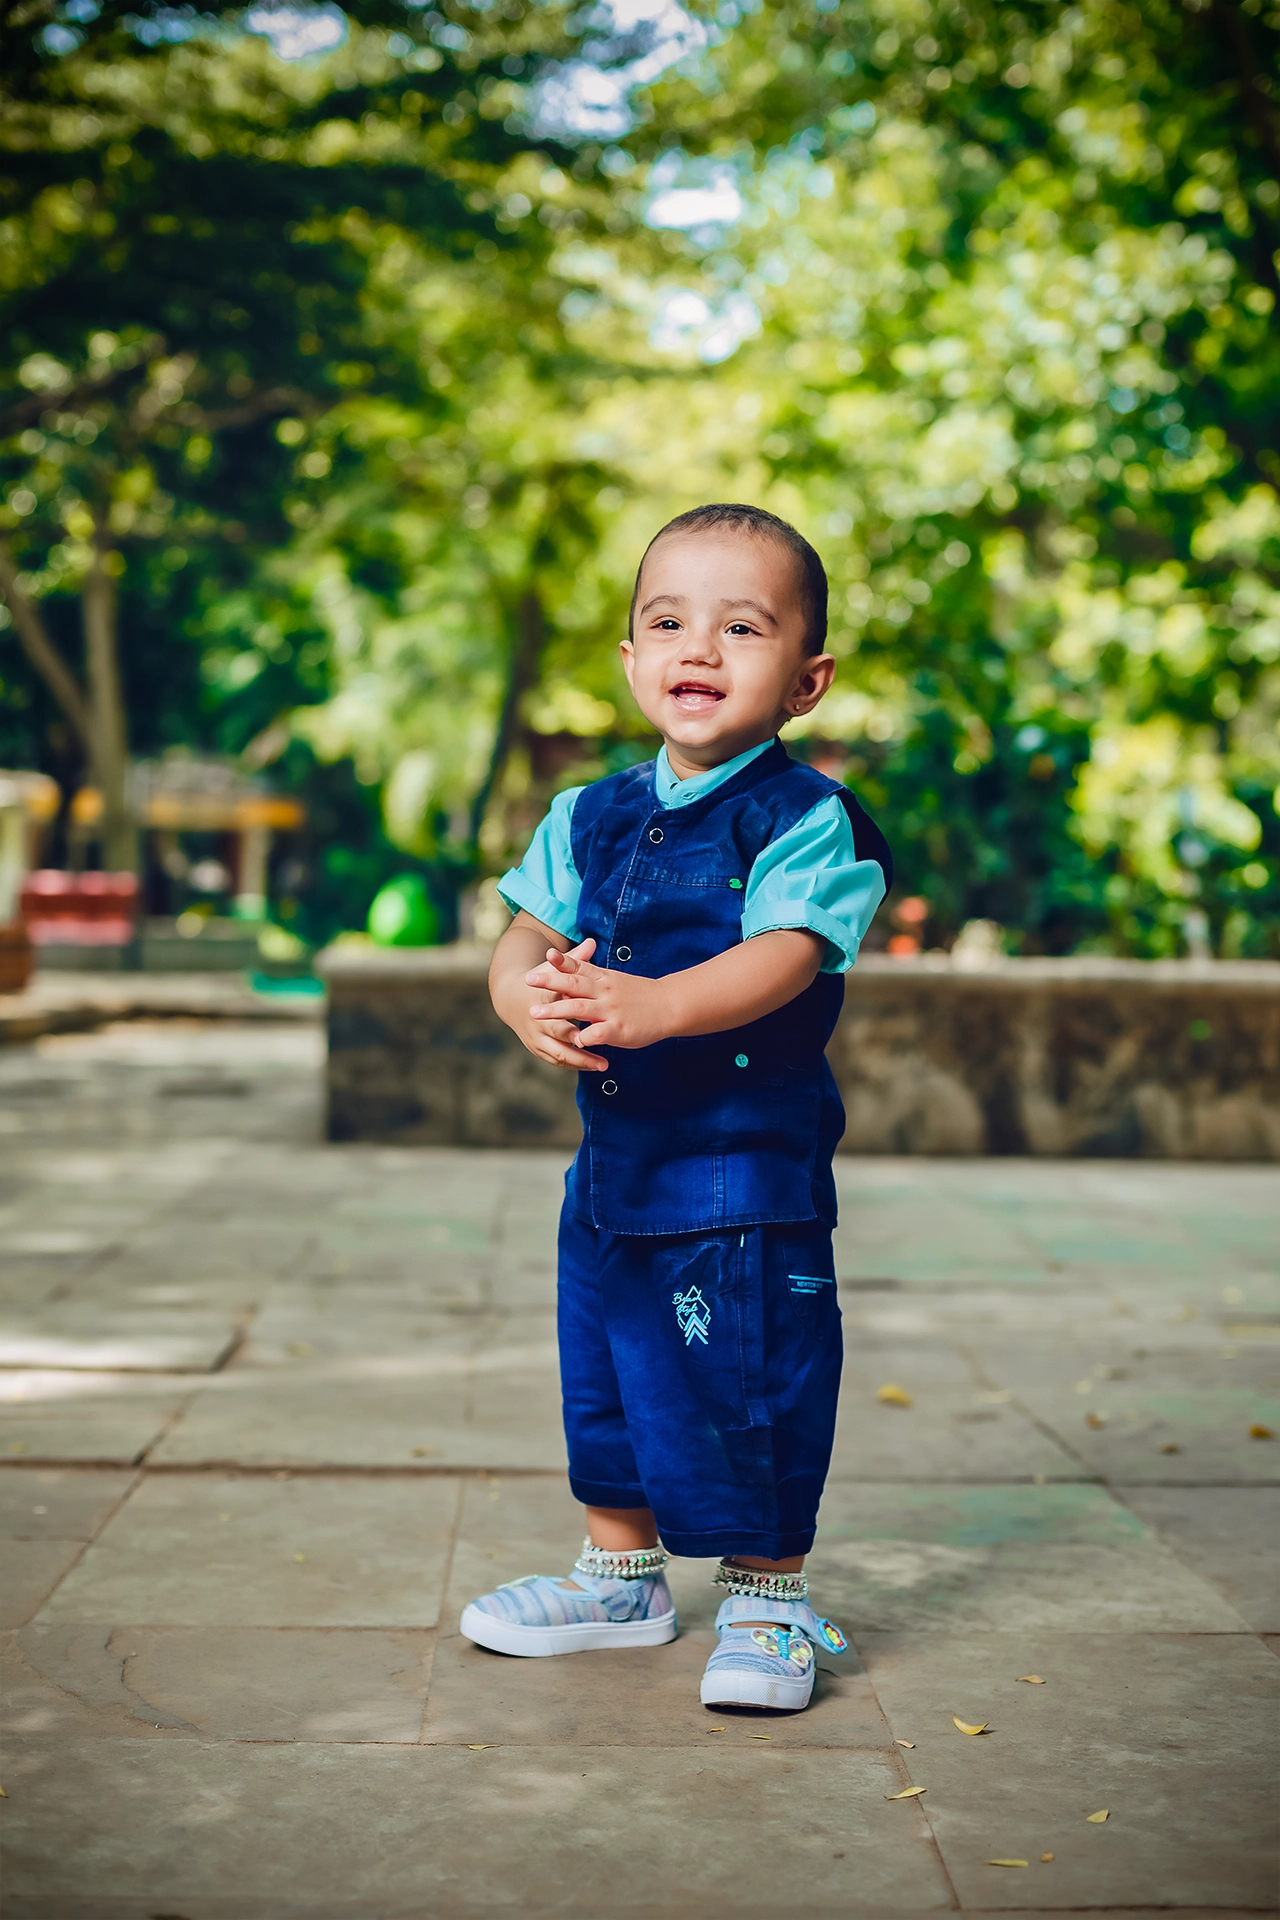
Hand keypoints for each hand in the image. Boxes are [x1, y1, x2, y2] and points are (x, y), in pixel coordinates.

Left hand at [527, 938, 671, 1051]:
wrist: (670, 1005)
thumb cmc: (639, 994)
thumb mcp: (614, 980)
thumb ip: (591, 978)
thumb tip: (566, 976)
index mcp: (603, 978)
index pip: (580, 966)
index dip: (562, 961)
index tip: (546, 955)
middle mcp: (604, 991)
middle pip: (573, 984)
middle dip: (549, 983)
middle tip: (528, 982)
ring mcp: (611, 1010)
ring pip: (579, 1008)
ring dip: (556, 1010)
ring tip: (535, 1014)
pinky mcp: (618, 1029)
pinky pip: (598, 1032)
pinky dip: (584, 1036)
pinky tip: (574, 1041)